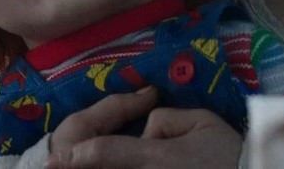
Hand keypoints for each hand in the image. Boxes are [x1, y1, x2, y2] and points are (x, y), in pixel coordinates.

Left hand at [46, 88, 241, 167]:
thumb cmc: (229, 153)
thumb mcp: (204, 123)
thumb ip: (168, 119)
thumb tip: (147, 128)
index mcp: (155, 156)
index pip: (105, 152)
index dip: (77, 155)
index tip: (54, 159)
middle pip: (105, 168)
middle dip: (78, 166)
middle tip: (57, 165)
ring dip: (98, 168)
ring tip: (71, 164)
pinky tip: (112, 166)